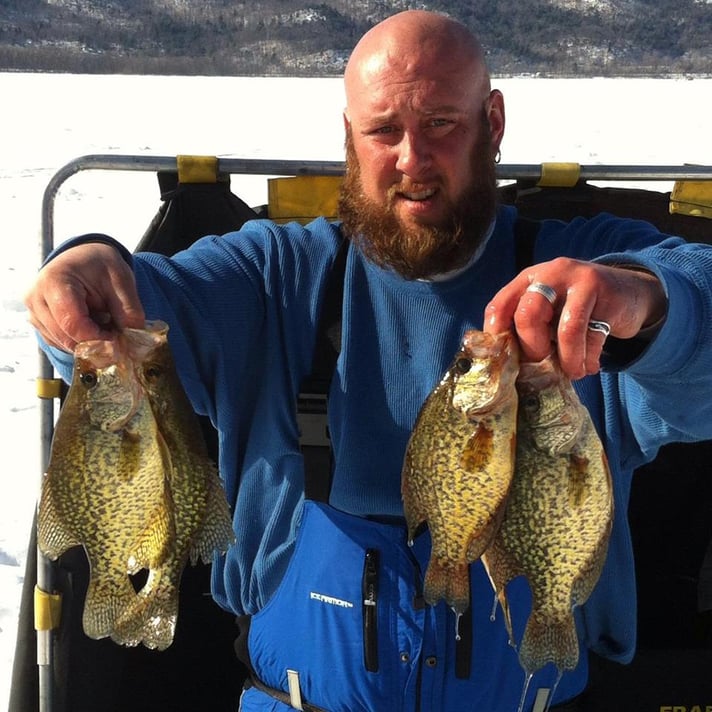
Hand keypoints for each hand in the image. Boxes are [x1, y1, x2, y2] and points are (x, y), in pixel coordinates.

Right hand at [24, 243, 144, 351]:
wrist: (84, 257)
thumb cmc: (101, 265)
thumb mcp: (122, 280)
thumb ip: (129, 310)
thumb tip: (133, 341)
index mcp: (55, 281)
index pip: (73, 324)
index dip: (98, 337)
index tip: (117, 336)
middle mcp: (36, 298)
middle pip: (67, 337)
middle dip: (95, 341)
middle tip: (115, 330)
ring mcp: (34, 311)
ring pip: (63, 344)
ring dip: (87, 341)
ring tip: (102, 320)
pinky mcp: (38, 322)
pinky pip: (60, 343)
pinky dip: (79, 340)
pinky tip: (91, 323)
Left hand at [484, 257, 666, 378]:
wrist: (628, 291)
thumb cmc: (576, 310)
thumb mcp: (548, 312)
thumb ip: (529, 330)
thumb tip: (510, 369)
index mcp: (527, 280)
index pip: (499, 307)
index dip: (498, 339)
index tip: (507, 364)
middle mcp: (549, 274)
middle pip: (528, 315)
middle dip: (534, 348)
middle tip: (543, 365)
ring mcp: (578, 280)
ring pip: (565, 329)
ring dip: (568, 360)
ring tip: (573, 373)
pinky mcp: (605, 293)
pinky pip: (593, 335)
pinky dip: (589, 359)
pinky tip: (589, 366)